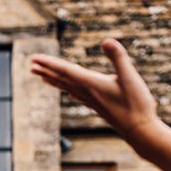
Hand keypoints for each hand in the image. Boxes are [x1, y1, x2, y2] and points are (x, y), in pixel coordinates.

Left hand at [31, 39, 158, 138]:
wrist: (139, 130)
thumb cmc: (136, 104)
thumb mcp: (130, 76)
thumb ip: (118, 57)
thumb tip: (107, 40)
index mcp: (91, 84)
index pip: (65, 71)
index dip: (49, 63)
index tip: (34, 58)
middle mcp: (87, 92)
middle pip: (62, 79)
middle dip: (46, 70)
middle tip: (31, 64)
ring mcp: (91, 100)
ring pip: (67, 87)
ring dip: (53, 80)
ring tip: (40, 76)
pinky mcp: (98, 105)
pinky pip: (77, 95)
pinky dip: (69, 90)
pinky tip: (68, 91)